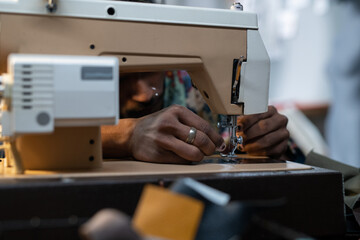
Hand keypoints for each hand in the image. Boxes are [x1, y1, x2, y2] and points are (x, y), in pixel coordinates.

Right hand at [102, 105, 224, 162]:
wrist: (132, 134)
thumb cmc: (158, 125)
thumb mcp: (174, 116)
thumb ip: (192, 124)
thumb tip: (216, 139)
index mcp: (176, 111)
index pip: (204, 126)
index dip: (216, 138)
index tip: (220, 144)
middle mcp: (169, 124)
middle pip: (201, 140)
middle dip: (210, 149)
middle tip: (210, 151)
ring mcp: (163, 139)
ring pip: (193, 153)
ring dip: (199, 156)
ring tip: (197, 154)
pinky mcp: (158, 154)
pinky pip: (181, 161)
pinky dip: (186, 161)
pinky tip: (183, 156)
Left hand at [237, 106, 288, 157]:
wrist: (269, 142)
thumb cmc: (257, 130)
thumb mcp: (251, 122)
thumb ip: (244, 123)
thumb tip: (235, 126)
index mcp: (271, 110)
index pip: (258, 113)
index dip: (246, 121)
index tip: (238, 127)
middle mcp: (280, 120)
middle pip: (263, 126)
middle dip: (249, 134)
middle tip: (239, 139)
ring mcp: (284, 133)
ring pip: (267, 139)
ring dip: (253, 145)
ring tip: (244, 147)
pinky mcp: (284, 146)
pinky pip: (271, 150)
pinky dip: (259, 152)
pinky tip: (252, 152)